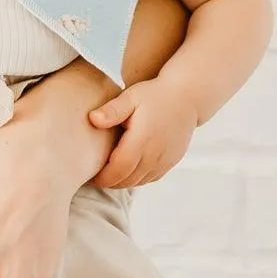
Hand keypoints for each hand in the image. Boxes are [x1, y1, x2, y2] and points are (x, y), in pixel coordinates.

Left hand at [86, 72, 196, 188]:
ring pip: (139, 182)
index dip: (103, 177)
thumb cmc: (155, 95)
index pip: (119, 170)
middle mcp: (155, 154)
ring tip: (108, 174)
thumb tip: (92, 119)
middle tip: (94, 177)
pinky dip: (136, 179)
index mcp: (142, 139)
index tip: (90, 176)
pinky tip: (127, 171)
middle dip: (109, 182)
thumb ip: (112, 110)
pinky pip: (150, 178)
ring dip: (122, 182)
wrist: (187, 97)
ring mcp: (165, 160)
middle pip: (127, 180)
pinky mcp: (171, 162)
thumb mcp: (131, 97)